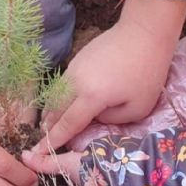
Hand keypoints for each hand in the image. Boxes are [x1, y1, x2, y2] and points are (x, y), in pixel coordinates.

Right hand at [34, 0, 185, 152]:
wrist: (143, 32)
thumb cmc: (147, 72)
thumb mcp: (137, 108)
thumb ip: (112, 120)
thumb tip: (95, 117)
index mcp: (91, 97)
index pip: (67, 125)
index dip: (53, 141)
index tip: (39, 153)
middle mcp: (76, 83)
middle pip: (55, 110)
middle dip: (48, 128)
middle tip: (43, 143)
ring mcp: (74, 69)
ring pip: (55, 96)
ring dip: (51, 113)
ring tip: (49, 126)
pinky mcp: (77, 59)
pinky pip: (61, 85)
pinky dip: (58, 98)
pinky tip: (61, 104)